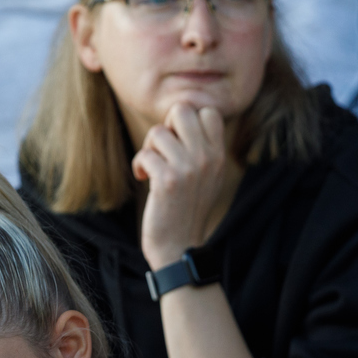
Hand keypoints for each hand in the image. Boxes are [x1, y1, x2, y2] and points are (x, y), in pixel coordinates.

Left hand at [132, 103, 233, 269]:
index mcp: (219, 155)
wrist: (179, 246)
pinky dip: (139, 165)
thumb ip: (200, 147)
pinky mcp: (168, 181)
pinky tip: (144, 178)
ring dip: (148, 149)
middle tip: (162, 150)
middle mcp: (207, 158)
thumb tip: (180, 113)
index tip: (178, 142)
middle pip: (181, 111)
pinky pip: (145, 154)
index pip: (207, 111)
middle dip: (165, 127)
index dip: (186, 121)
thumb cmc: (186, 209)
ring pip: (157, 132)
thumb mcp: (205, 176)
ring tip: (152, 168)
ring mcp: (189, 169)